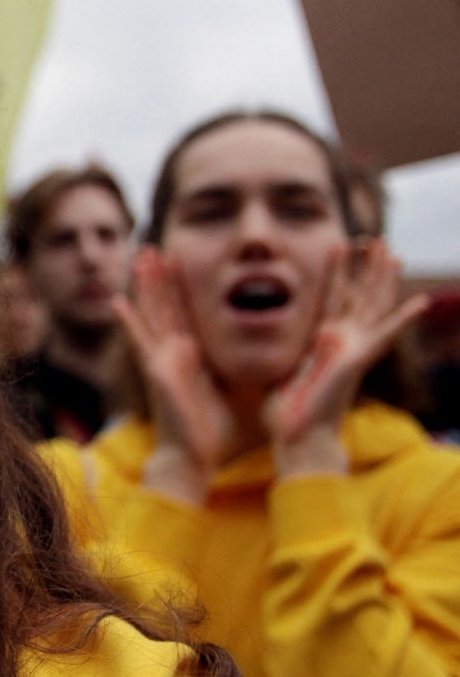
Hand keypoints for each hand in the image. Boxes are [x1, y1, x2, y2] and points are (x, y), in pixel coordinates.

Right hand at [114, 247, 233, 499]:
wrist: (196, 458)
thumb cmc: (217, 433)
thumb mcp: (237, 389)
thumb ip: (246, 368)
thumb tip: (275, 355)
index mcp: (192, 358)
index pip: (186, 314)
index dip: (181, 287)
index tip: (179, 261)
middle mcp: (173, 354)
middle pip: (165, 306)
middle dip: (160, 277)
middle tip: (154, 247)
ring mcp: (162, 361)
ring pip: (152, 314)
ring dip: (145, 286)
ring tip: (140, 257)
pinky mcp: (156, 372)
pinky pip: (139, 341)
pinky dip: (128, 322)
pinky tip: (117, 301)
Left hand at [264, 241, 426, 472]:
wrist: (297, 437)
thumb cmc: (285, 411)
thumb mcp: (276, 368)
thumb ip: (276, 349)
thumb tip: (254, 336)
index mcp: (322, 341)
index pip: (330, 297)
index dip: (334, 272)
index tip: (337, 246)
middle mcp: (342, 342)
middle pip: (358, 295)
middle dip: (367, 267)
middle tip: (377, 240)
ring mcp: (353, 350)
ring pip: (372, 306)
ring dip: (383, 279)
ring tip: (393, 252)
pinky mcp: (358, 360)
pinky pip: (385, 336)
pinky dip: (403, 320)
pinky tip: (421, 301)